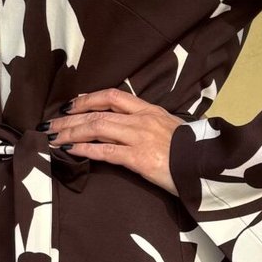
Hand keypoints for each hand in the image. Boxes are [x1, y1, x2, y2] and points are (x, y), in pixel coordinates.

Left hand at [45, 88, 186, 197]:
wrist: (210, 166)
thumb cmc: (193, 152)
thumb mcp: (171, 131)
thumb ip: (149, 127)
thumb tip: (126, 130)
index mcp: (150, 111)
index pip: (113, 96)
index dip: (88, 98)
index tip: (71, 104)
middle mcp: (143, 119)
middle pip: (98, 112)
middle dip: (70, 118)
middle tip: (50, 124)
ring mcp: (140, 137)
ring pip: (97, 128)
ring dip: (71, 133)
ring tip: (52, 138)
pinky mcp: (140, 158)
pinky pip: (106, 152)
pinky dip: (85, 150)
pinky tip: (70, 151)